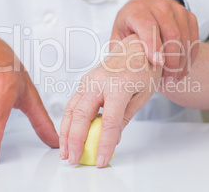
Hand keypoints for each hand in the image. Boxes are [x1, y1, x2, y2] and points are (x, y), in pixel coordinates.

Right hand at [59, 34, 161, 167]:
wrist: (136, 47)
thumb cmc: (144, 69)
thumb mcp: (142, 95)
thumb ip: (125, 117)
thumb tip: (114, 139)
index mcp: (119, 85)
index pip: (110, 121)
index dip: (105, 143)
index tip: (102, 160)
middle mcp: (99, 82)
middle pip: (82, 115)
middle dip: (74, 140)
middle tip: (72, 160)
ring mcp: (89, 80)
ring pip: (71, 109)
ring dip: (65, 132)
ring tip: (64, 152)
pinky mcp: (84, 82)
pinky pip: (72, 103)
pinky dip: (68, 121)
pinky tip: (68, 135)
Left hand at [111, 0, 198, 80]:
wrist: (146, 6)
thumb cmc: (130, 25)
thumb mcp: (119, 35)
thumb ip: (121, 51)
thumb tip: (122, 72)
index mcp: (137, 10)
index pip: (147, 26)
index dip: (153, 45)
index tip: (158, 63)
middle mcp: (158, 6)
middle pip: (171, 34)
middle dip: (171, 61)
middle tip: (168, 81)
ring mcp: (176, 9)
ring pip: (184, 38)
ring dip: (182, 63)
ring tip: (174, 79)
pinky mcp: (189, 16)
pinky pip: (193, 39)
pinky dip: (190, 57)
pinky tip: (182, 71)